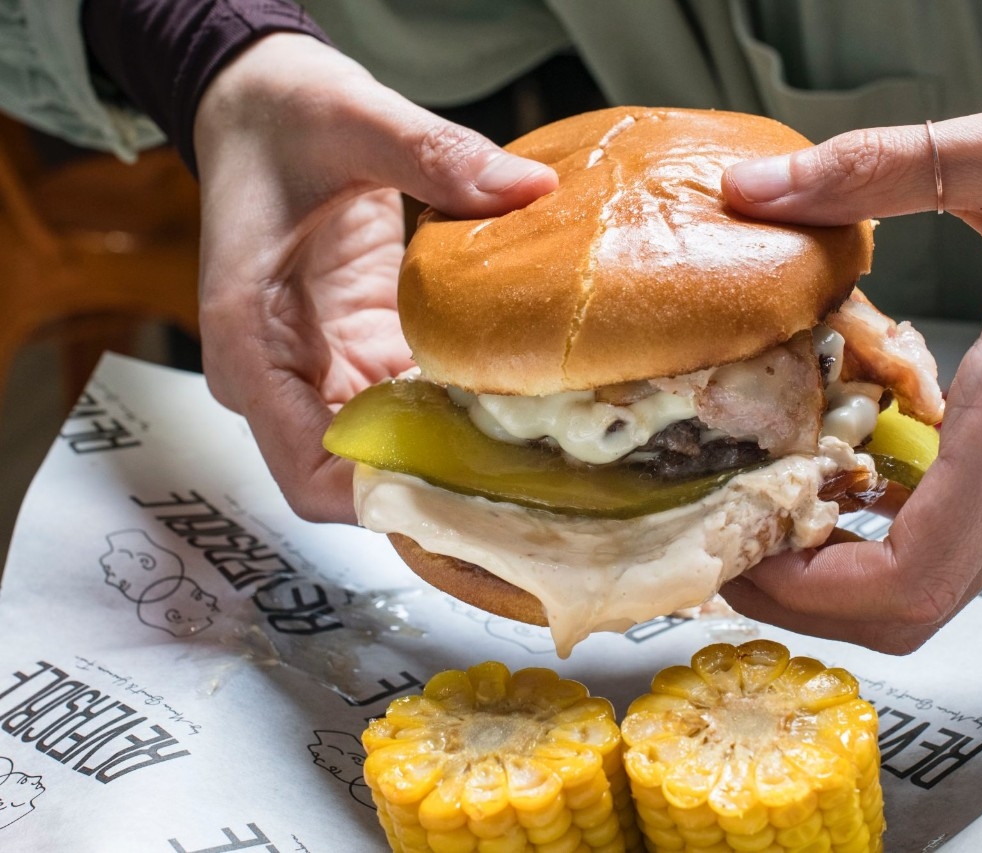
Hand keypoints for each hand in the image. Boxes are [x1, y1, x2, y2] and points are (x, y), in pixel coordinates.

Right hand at [193, 34, 556, 521]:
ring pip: (398, 448)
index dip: (389, 497)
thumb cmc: (281, 114)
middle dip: (448, 482)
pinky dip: (467, 407)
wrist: (262, 102)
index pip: (311, 474)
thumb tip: (529, 192)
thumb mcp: (352, 116)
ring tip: (556, 439)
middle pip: (363, 477)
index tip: (479, 485)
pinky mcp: (365, 350)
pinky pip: (418, 404)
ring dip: (467, 449)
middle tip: (544, 471)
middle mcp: (285, 378)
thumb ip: (435, 155)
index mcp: (253, 344)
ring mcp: (327, 369)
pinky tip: (531, 394)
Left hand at [718, 104, 981, 652]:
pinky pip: (959, 541)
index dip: (810, 590)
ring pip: (937, 587)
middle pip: (914, 611)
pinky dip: (886, 537)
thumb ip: (872, 169)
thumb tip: (753, 193)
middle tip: (731, 541)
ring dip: (841, 575)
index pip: (914, 574)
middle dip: (806, 599)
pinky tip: (840, 478)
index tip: (738, 553)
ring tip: (767, 512)